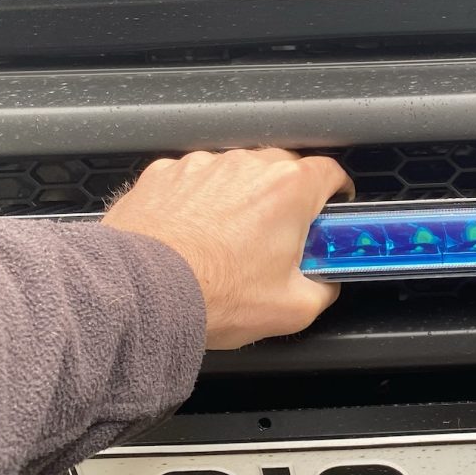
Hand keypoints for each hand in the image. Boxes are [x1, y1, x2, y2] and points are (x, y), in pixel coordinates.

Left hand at [103, 148, 351, 349]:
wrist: (140, 294)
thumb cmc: (213, 295)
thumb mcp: (293, 309)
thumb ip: (323, 289)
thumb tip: (325, 285)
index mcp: (289, 189)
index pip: (331, 172)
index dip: (335, 193)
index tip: (330, 212)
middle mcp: (247, 166)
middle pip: (282, 169)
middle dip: (285, 199)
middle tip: (276, 238)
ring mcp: (202, 166)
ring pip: (235, 174)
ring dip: (238, 199)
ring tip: (225, 242)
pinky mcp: (164, 174)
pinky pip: (193, 181)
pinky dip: (197, 202)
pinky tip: (191, 236)